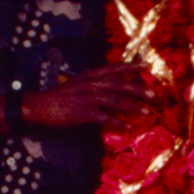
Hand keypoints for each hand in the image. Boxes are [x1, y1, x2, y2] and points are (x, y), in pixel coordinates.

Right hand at [25, 63, 150, 129]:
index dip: (131, 67)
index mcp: (90, 76)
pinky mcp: (83, 113)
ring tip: (146, 111)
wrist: (39, 106)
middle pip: (119, 85)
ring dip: (132, 106)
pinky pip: (104, 118)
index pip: (114, 68)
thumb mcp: (78, 84)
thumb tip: (109, 87)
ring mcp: (87, 98)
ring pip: (115, 100)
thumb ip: (94, 84)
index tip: (147, 67)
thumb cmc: (59, 97)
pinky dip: (116, 122)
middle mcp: (91, 84)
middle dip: (138, 89)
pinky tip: (127, 126)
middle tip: (154, 94)